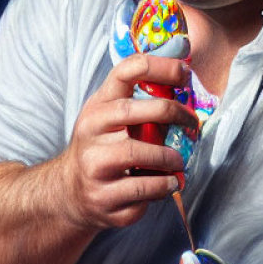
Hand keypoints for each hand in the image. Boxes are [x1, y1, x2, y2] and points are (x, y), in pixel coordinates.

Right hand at [57, 54, 196, 230]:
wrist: (71, 192)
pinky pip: (144, 189)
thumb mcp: (112, 118)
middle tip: (191, 123)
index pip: (126, 71)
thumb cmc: (103, 149)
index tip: (185, 73)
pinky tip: (167, 182)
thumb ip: (142, 102)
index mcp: (99, 106)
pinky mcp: (104, 197)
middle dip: (174, 113)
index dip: (160, 66)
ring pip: (140, 154)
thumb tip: (185, 82)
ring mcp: (94, 166)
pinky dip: (164, 185)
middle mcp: (91, 132)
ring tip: (177, 162)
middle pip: (135, 111)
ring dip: (169, 158)